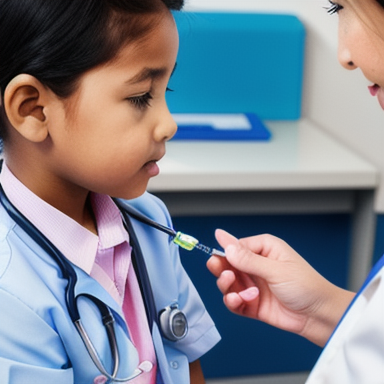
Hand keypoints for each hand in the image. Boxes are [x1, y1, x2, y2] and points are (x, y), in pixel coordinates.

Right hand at [207, 229, 354, 345]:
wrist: (319, 315)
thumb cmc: (306, 286)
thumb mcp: (276, 269)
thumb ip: (249, 260)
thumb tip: (227, 246)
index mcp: (264, 249)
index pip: (236, 246)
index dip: (225, 251)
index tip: (216, 257)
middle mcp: (257, 265)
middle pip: (228, 264)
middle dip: (222, 270)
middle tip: (223, 274)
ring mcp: (253, 285)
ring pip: (228, 283)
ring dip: (228, 287)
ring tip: (237, 290)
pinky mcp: (252, 303)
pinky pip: (234, 301)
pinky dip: (233, 302)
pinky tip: (242, 300)